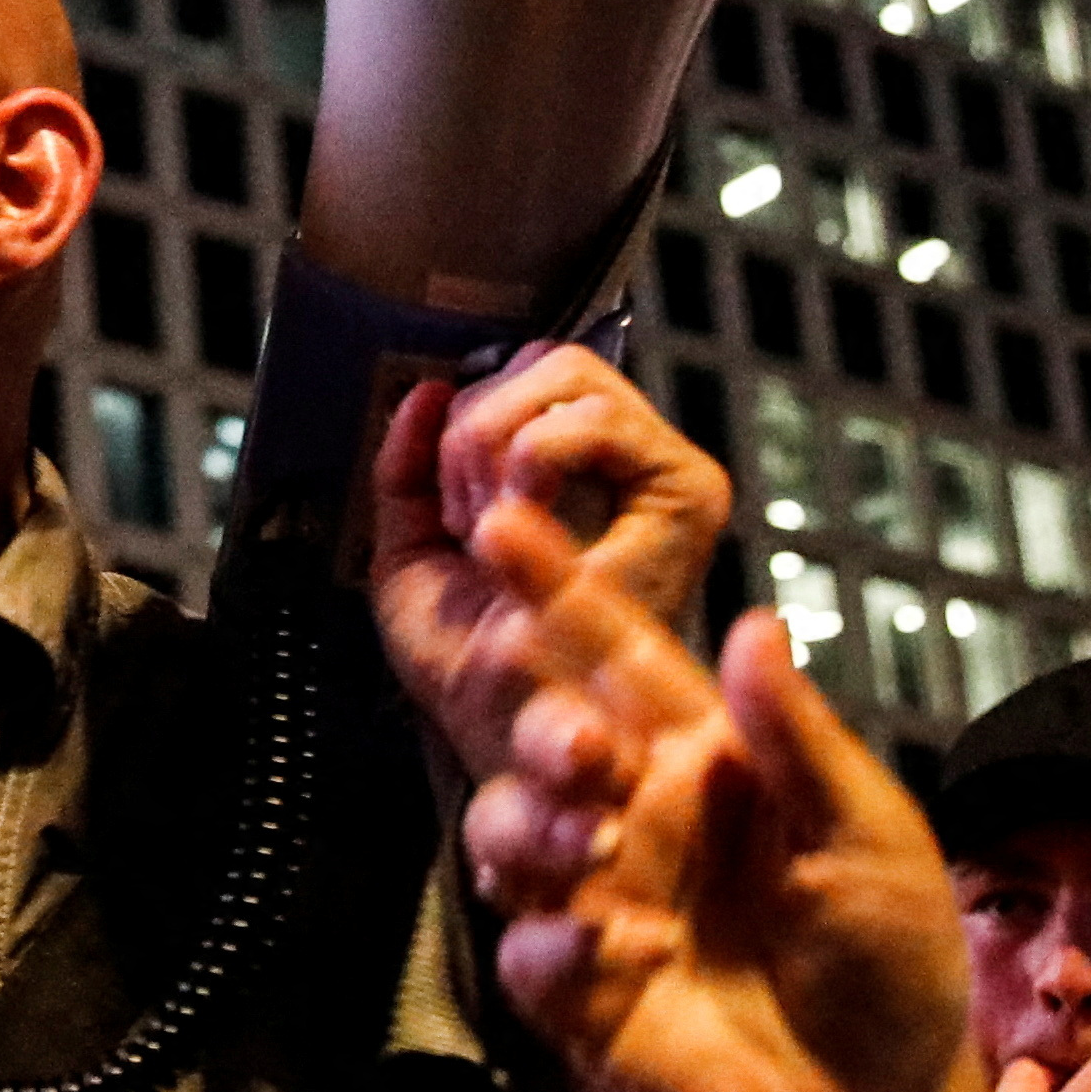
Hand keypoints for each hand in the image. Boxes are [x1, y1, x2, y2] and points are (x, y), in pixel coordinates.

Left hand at [367, 351, 731, 781]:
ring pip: (572, 379)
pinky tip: (513, 527)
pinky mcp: (685, 499)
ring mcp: (665, 479)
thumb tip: (426, 388)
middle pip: (553, 360)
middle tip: (466, 519)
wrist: (495, 731)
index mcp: (573, 477)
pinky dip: (528, 456)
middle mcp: (631, 467)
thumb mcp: (409, 553)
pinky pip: (594, 423)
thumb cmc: (465, 663)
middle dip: (480, 430)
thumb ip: (405, 470)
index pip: (531, 372)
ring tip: (490, 530)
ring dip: (497, 446)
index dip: (473, 417)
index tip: (453, 505)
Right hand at [458, 504, 979, 1091]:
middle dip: (534, 723)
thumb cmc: (895, 960)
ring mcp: (602, 901)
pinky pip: (527, 953)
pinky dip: (552, 949)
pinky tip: (611, 954)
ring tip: (596, 850)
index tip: (503, 518)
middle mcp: (640, 817)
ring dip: (532, 831)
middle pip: (543, 738)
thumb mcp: (872, 837)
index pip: (620, 655)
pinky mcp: (583, 993)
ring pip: (508, 833)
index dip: (559, 588)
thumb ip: (799, 739)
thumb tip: (754, 623)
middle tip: (581, 747)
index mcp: (707, 756)